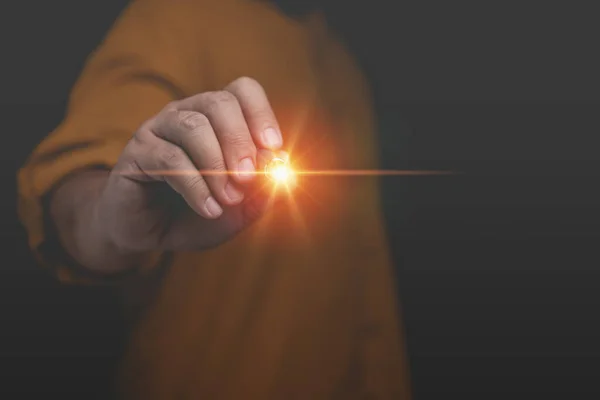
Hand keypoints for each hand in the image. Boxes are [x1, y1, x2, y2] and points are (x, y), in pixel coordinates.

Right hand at [94, 77, 284, 253]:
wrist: (150, 235)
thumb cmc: (198, 215)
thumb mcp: (239, 209)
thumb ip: (262, 190)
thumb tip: (282, 169)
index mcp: (216, 118)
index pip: (242, 90)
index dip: (261, 114)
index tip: (273, 147)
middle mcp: (187, 114)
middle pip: (219, 103)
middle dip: (239, 142)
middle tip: (247, 178)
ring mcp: (159, 129)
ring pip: (193, 126)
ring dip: (217, 165)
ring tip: (228, 199)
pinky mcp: (136, 152)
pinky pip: (169, 158)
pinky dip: (196, 186)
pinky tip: (209, 210)